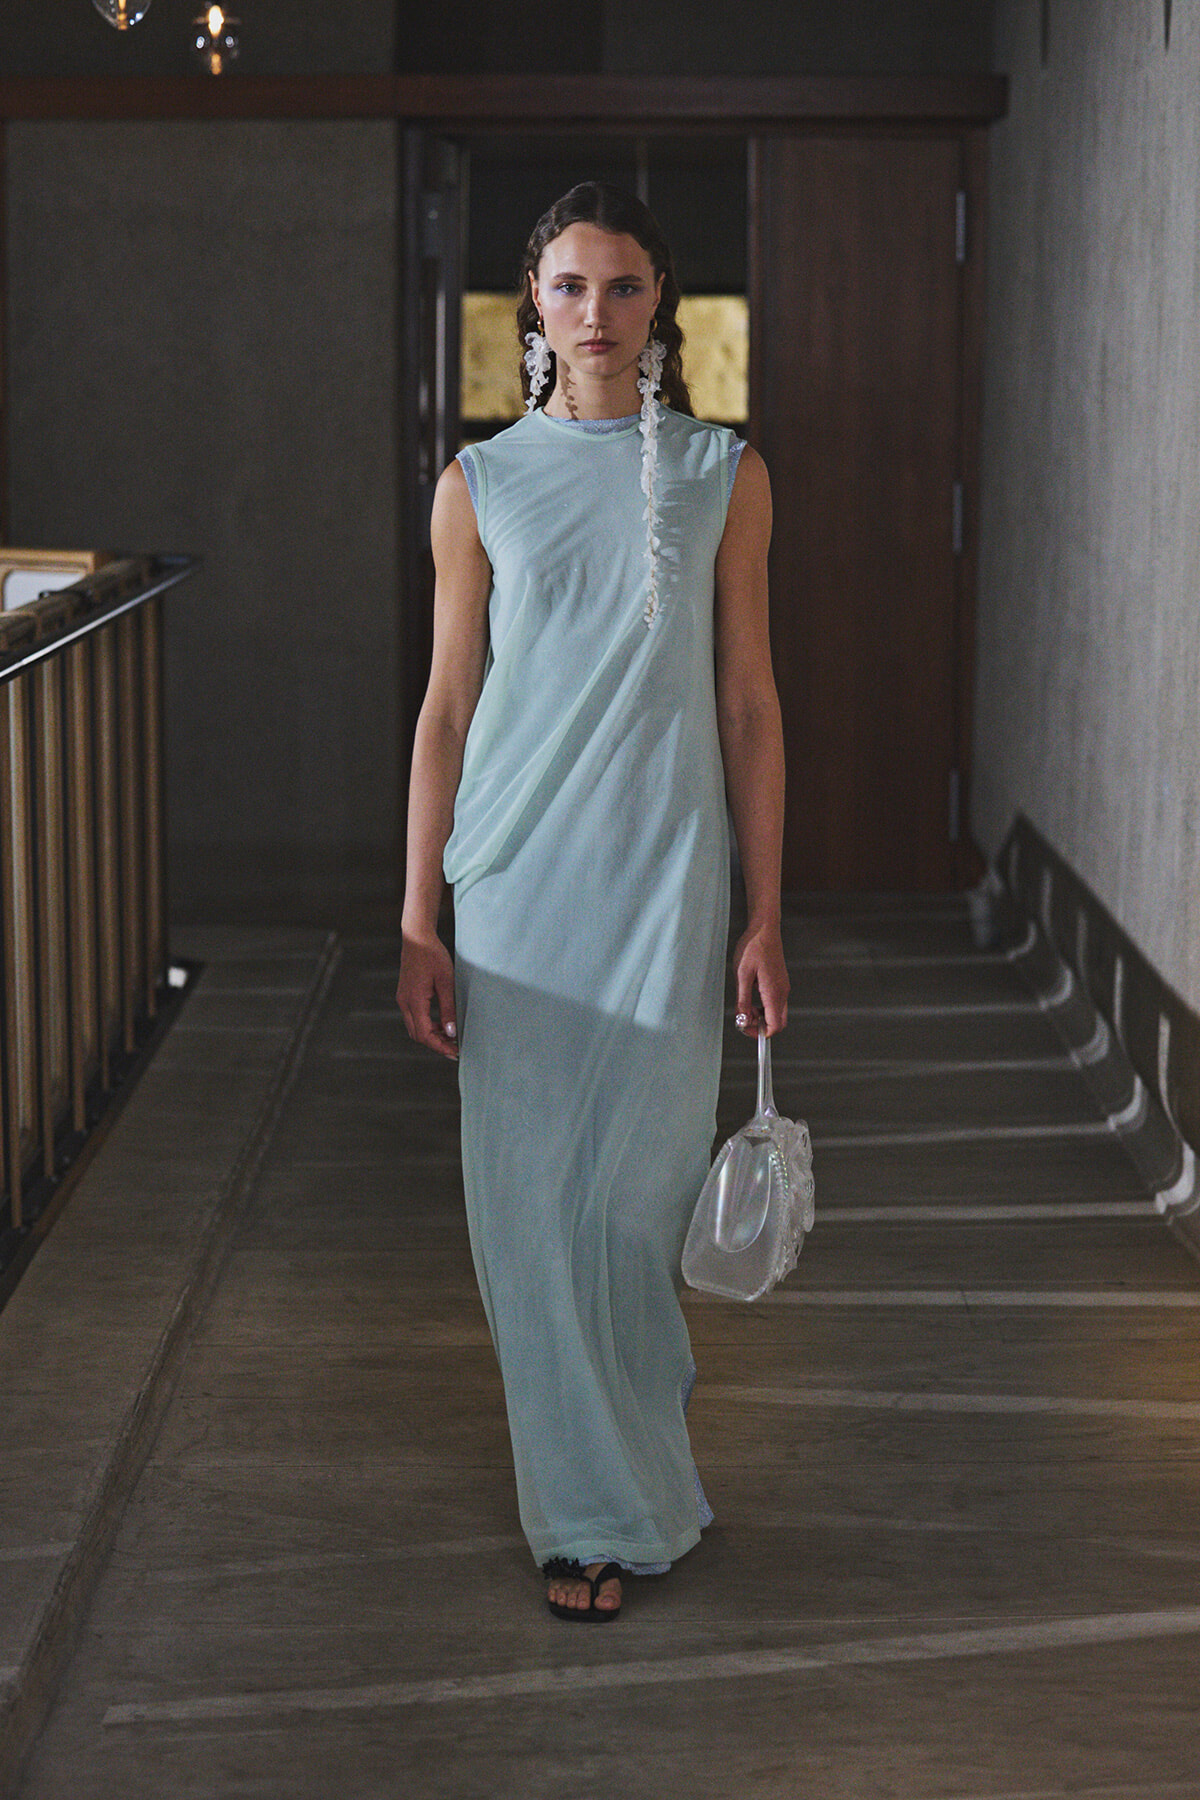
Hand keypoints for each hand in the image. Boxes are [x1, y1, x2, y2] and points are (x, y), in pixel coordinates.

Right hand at [396, 930, 458, 1058]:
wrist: (417, 938)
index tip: (455, 1052)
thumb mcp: (446, 981)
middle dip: (436, 1044)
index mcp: (414, 1001)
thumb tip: (451, 1031)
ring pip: (415, 1027)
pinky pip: (414, 1017)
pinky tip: (441, 1022)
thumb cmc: (432, 955)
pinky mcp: (405, 995)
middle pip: (418, 1035)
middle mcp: (405, 1002)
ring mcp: (403, 999)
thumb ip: (448, 1008)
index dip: (440, 1046)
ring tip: (450, 1037)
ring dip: (431, 1035)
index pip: (425, 1034)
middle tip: (454, 1048)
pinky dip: (427, 1024)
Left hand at [733, 919, 788, 1036]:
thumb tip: (743, 1019)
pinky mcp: (780, 982)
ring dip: (762, 1016)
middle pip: (779, 1022)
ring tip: (745, 1007)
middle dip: (761, 1026)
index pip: (775, 1026)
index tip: (745, 1029)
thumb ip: (743, 1001)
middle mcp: (782, 992)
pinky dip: (764, 1006)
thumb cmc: (753, 948)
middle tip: (744, 1019)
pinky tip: (751, 996)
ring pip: (777, 1012)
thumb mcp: (742, 976)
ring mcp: (783, 987)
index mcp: (774, 992)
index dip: (760, 1033)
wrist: (764, 929)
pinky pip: (776, 1002)